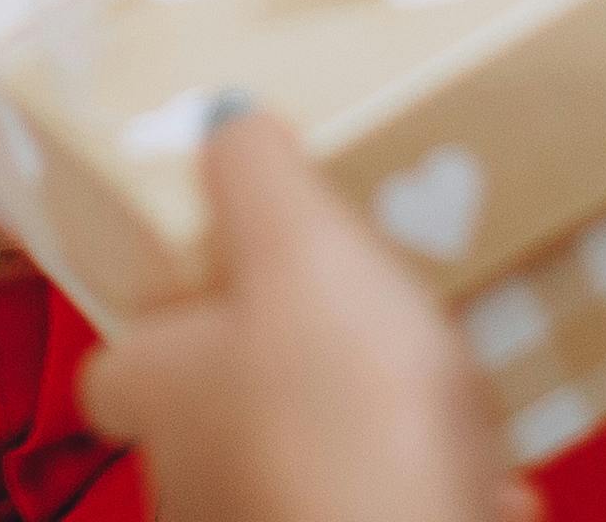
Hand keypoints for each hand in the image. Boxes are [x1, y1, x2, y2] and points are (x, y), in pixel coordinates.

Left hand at [79, 112, 529, 521]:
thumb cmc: (339, 412)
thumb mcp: (296, 244)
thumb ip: (255, 173)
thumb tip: (225, 122)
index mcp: (161, 391)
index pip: (119, 367)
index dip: (162, 326)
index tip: (212, 285)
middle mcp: (191, 479)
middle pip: (217, 415)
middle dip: (282, 376)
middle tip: (353, 322)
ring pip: (310, 472)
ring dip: (367, 440)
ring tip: (440, 395)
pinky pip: (388, 512)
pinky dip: (432, 493)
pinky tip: (487, 475)